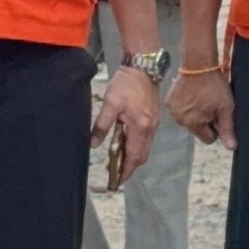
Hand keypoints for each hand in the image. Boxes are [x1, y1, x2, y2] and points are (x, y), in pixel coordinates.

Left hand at [93, 68, 157, 187]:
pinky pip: (145, 140)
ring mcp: (154, 124)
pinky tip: (124, 144)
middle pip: (141, 156)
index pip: (134, 156)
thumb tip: (94, 144)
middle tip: (115, 174)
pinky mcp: (153, 118)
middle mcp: (150, 128)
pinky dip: (135, 147)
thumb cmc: (127, 84)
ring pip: (144, 149)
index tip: (117, 181)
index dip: (126, 171)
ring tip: (117, 161)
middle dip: (129, 167)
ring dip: (132, 158)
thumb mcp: (110, 103)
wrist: (143, 67)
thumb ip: (102, 124)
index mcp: (141, 127)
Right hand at [171, 68, 234, 147]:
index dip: (216, 129)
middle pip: (198, 129)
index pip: (208, 139)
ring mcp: (173, 111)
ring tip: (201, 98)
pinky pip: (180, 111)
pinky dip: (186, 106)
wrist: (198, 64)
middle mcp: (180, 121)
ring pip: (188, 121)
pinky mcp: (168, 102)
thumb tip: (231, 148)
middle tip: (210, 104)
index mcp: (194, 124)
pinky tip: (191, 95)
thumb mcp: (226, 108)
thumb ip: (227, 129)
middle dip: (205, 121)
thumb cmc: (215, 86)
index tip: (218, 115)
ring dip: (195, 114)